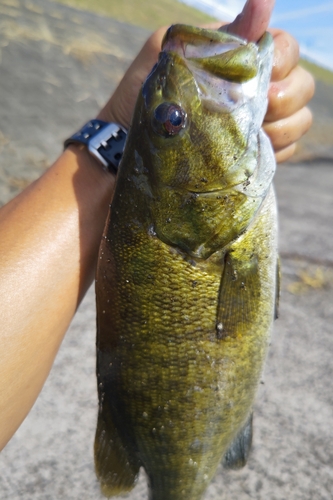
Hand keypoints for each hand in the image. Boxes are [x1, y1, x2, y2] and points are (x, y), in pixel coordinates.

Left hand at [98, 0, 314, 162]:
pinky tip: (248, 153)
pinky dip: (276, 150)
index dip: (281, 60)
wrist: (126, 146)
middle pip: (301, 84)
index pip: (283, 47)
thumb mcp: (172, 56)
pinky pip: (287, 149)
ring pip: (299, 119)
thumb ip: (219, 36)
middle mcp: (252, 89)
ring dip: (282, 128)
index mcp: (235, 58)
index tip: (256, 79)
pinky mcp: (253, 153)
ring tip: (247, 137)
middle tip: (252, 112)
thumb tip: (265, 1)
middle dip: (284, 99)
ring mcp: (256, 122)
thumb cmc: (142, 97)